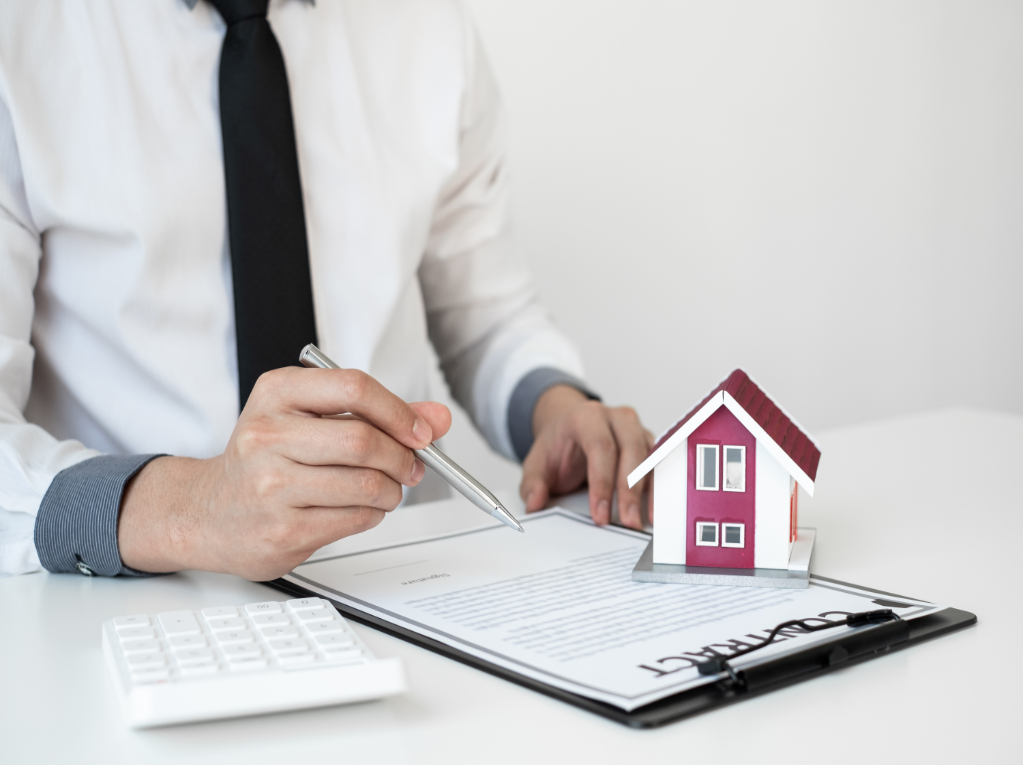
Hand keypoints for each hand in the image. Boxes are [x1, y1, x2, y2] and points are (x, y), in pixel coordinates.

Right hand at [117, 367, 450, 579]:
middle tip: (412, 466)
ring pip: (366, 485)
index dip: (398, 411)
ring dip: (392, 491)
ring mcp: (271, 485)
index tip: (420, 431)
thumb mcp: (311, 418)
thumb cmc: (266, 459)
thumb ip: (378, 414)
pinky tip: (358, 508)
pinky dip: (372, 515)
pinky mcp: (284, 529)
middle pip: (363, 441)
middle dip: (402, 457)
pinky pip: (356, 519)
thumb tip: (436, 418)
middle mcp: (267, 435)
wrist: (208, 512)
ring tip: (386, 490)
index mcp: (276, 393)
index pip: (353, 387)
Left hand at [519, 385, 653, 528]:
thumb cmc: (559, 444)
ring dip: (649, 491)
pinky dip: (659, 488)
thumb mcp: (537, 461)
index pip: (601, 447)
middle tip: (628, 521)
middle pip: (631, 450)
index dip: (603, 482)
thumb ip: (532, 483)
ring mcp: (636, 429)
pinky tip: (655, 510)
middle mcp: (617, 418)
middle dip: (630, 490)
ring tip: (644, 520)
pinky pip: (659, 464)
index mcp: (587, 417)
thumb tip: (535, 503)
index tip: (600, 514)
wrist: (570, 427)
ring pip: (650, 457)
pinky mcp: (649, 443)